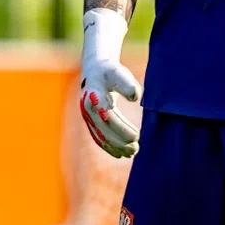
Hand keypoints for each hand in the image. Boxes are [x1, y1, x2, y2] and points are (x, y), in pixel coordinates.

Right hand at [79, 8, 140, 157]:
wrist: (95, 70)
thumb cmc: (110, 72)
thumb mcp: (118, 73)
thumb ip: (127, 83)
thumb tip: (135, 98)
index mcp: (94, 98)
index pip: (108, 118)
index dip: (122, 129)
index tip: (137, 136)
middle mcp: (88, 110)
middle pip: (103, 131)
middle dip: (120, 142)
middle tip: (136, 148)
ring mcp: (87, 117)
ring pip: (100, 137)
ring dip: (116, 147)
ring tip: (132, 152)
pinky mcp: (90, 121)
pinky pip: (98, 137)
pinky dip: (108, 147)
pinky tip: (120, 154)